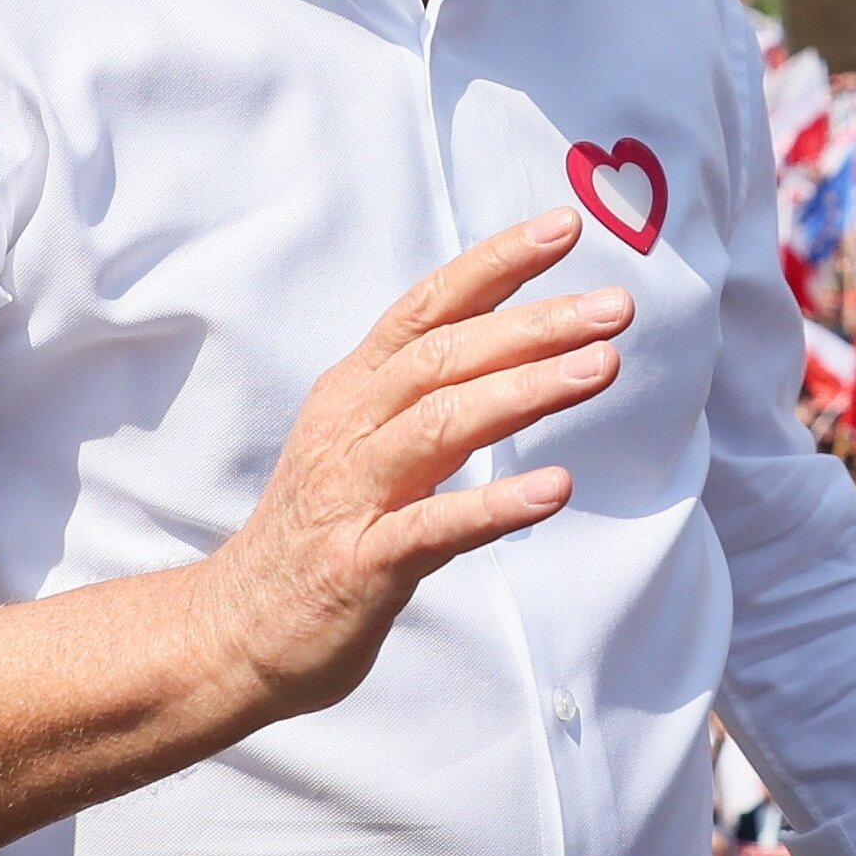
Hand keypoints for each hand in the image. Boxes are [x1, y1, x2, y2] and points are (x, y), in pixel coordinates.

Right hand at [195, 209, 622, 726]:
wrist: (238, 630)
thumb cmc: (323, 530)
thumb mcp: (367, 441)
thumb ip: (429, 393)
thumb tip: (518, 340)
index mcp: (356, 389)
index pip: (430, 306)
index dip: (495, 262)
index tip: (565, 225)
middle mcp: (351, 427)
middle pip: (447, 355)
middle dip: (536, 324)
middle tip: (616, 305)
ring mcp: (352, 494)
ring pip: (442, 423)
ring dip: (526, 390)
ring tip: (604, 366)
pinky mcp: (360, 564)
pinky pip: (434, 527)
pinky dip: (495, 504)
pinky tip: (555, 488)